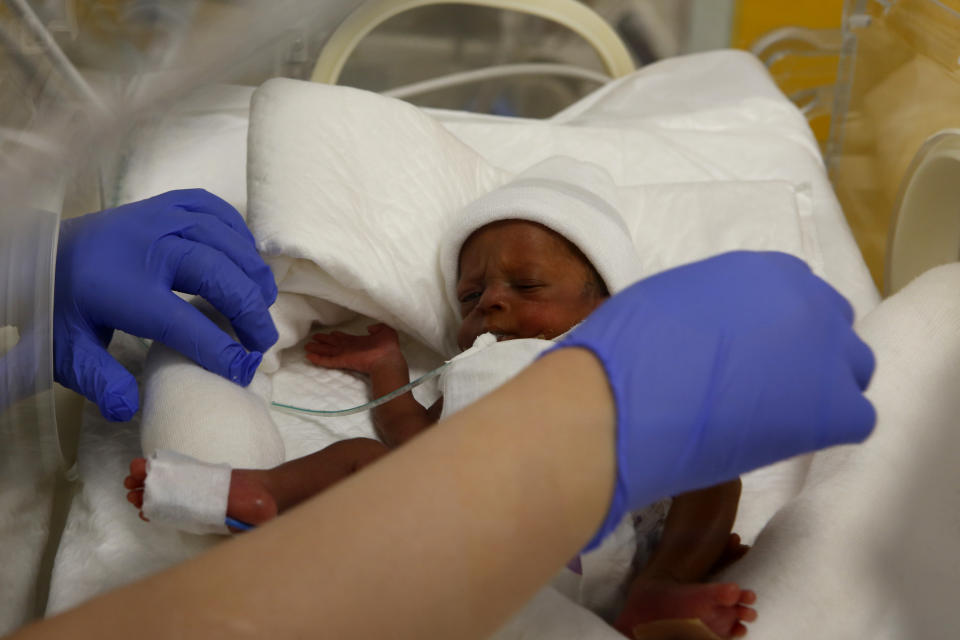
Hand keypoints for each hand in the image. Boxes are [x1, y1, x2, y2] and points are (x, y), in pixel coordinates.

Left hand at [54, 190, 278, 420]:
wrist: (42, 253)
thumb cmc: (64, 308)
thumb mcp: (68, 353)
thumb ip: (98, 381)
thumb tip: (128, 407)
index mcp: (119, 287)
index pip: (182, 321)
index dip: (218, 348)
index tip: (241, 369)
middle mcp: (145, 246)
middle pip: (215, 271)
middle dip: (249, 309)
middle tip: (262, 341)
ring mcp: (157, 218)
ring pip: (222, 237)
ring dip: (251, 271)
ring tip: (264, 303)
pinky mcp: (164, 203)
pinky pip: (213, 209)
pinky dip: (237, 233)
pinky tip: (244, 259)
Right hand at [305, 324, 401, 374]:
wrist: (386, 359)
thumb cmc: (387, 346)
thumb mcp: (385, 331)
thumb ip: (378, 328)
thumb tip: (369, 328)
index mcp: (359, 343)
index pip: (345, 339)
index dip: (338, 336)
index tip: (331, 333)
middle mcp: (350, 349)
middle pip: (333, 345)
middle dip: (324, 342)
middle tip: (313, 339)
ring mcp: (345, 356)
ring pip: (327, 352)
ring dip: (317, 349)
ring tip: (307, 346)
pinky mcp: (342, 361)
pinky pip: (327, 360)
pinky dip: (318, 359)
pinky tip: (309, 357)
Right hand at [548, 252, 875, 548]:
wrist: (627, 398)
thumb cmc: (630, 347)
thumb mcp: (674, 299)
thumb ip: (715, 308)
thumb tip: (716, 334)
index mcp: (766, 271)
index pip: (800, 296)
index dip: (782, 329)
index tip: (758, 354)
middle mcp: (808, 301)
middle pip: (833, 329)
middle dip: (809, 356)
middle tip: (767, 387)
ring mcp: (828, 354)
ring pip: (853, 372)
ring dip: (822, 392)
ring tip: (774, 419)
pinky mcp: (834, 407)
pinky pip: (856, 420)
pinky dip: (825, 432)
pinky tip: (783, 441)